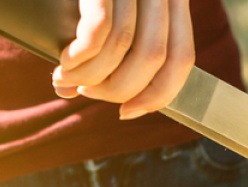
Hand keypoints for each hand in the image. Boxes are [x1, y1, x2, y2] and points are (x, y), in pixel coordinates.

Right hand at [53, 0, 194, 119]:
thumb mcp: (108, 13)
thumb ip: (109, 47)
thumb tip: (74, 93)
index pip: (182, 58)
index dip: (159, 94)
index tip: (129, 111)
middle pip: (155, 58)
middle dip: (118, 90)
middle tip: (89, 94)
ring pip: (125, 48)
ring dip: (92, 78)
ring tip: (67, 80)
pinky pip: (100, 30)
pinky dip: (81, 56)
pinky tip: (65, 61)